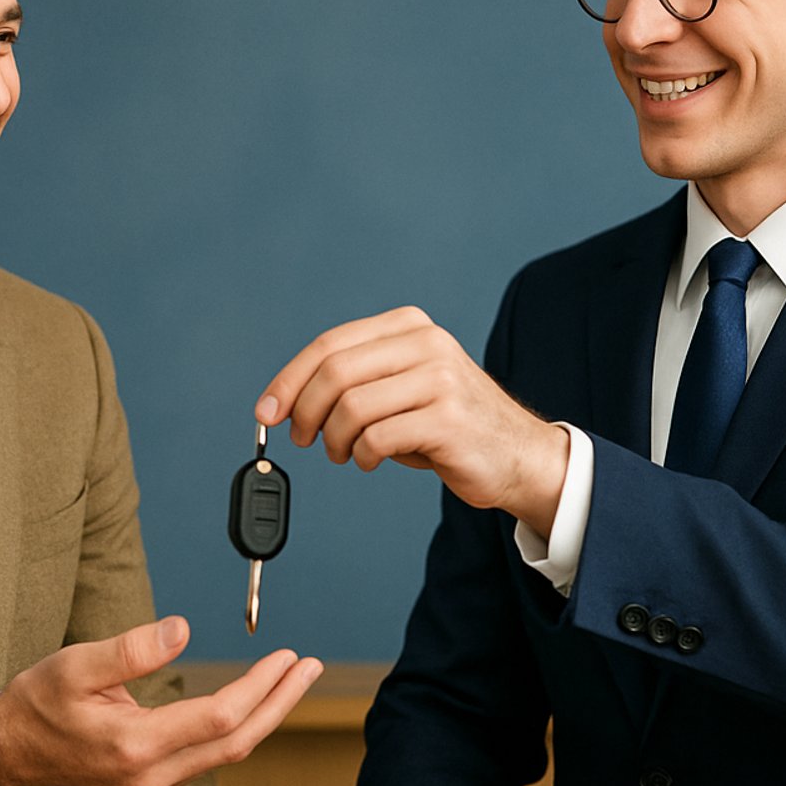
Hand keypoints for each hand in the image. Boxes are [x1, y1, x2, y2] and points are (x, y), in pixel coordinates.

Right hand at [0, 615, 320, 785]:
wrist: (6, 756)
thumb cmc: (37, 705)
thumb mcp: (74, 665)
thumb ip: (131, 649)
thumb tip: (183, 628)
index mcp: (135, 745)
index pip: (220, 716)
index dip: (260, 686)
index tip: (286, 657)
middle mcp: (152, 775)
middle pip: (237, 741)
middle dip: (280, 703)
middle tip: (310, 668)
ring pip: (226, 753)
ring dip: (265, 716)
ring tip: (292, 680)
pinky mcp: (151, 784)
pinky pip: (208, 757)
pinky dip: (238, 729)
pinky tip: (252, 704)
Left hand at [256, 306, 568, 531]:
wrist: (519, 455)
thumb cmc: (448, 423)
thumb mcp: (402, 385)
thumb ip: (355, 381)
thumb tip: (285, 402)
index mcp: (409, 326)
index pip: (330, 344)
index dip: (289, 379)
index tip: (267, 411)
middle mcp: (426, 343)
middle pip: (335, 372)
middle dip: (305, 412)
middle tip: (303, 439)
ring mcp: (440, 379)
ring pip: (352, 407)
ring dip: (334, 440)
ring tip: (343, 453)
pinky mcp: (448, 419)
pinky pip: (377, 438)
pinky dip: (362, 456)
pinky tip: (371, 460)